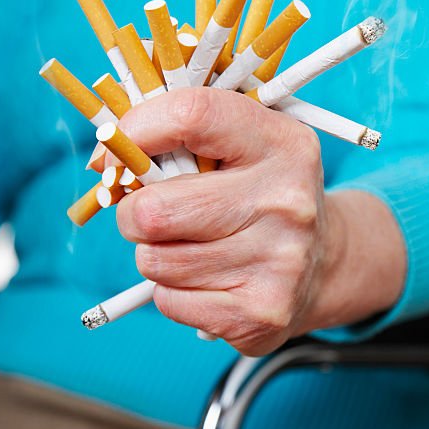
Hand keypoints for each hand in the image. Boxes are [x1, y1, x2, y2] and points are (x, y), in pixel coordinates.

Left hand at [112, 88, 405, 355]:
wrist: (325, 263)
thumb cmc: (261, 194)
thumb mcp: (245, 145)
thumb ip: (184, 134)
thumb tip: (103, 156)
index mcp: (283, 144)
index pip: (191, 116)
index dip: (136, 130)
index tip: (118, 147)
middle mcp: (286, 201)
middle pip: (154, 211)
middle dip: (135, 213)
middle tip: (154, 213)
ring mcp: (278, 261)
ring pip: (155, 260)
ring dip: (157, 255)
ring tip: (193, 247)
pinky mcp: (262, 312)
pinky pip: (169, 300)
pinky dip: (173, 293)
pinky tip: (208, 280)